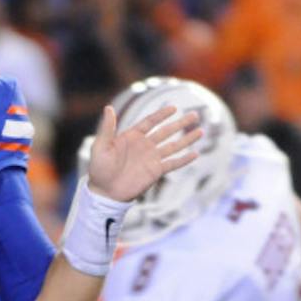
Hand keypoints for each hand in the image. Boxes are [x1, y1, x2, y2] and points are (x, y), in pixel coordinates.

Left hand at [86, 103, 202, 202]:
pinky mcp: (156, 172)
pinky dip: (184, 160)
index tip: (173, 107)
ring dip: (187, 139)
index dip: (162, 114)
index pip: (150, 122)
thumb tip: (109, 108)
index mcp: (132, 136)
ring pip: (173, 146)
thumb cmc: (99, 169)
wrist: (105, 192)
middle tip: (195, 114)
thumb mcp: (101, 146)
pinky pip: (173, 164)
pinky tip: (195, 154)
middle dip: (180, 123)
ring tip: (200, 131)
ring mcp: (151, 158)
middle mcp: (144, 145)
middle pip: (166, 131)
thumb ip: (107, 128)